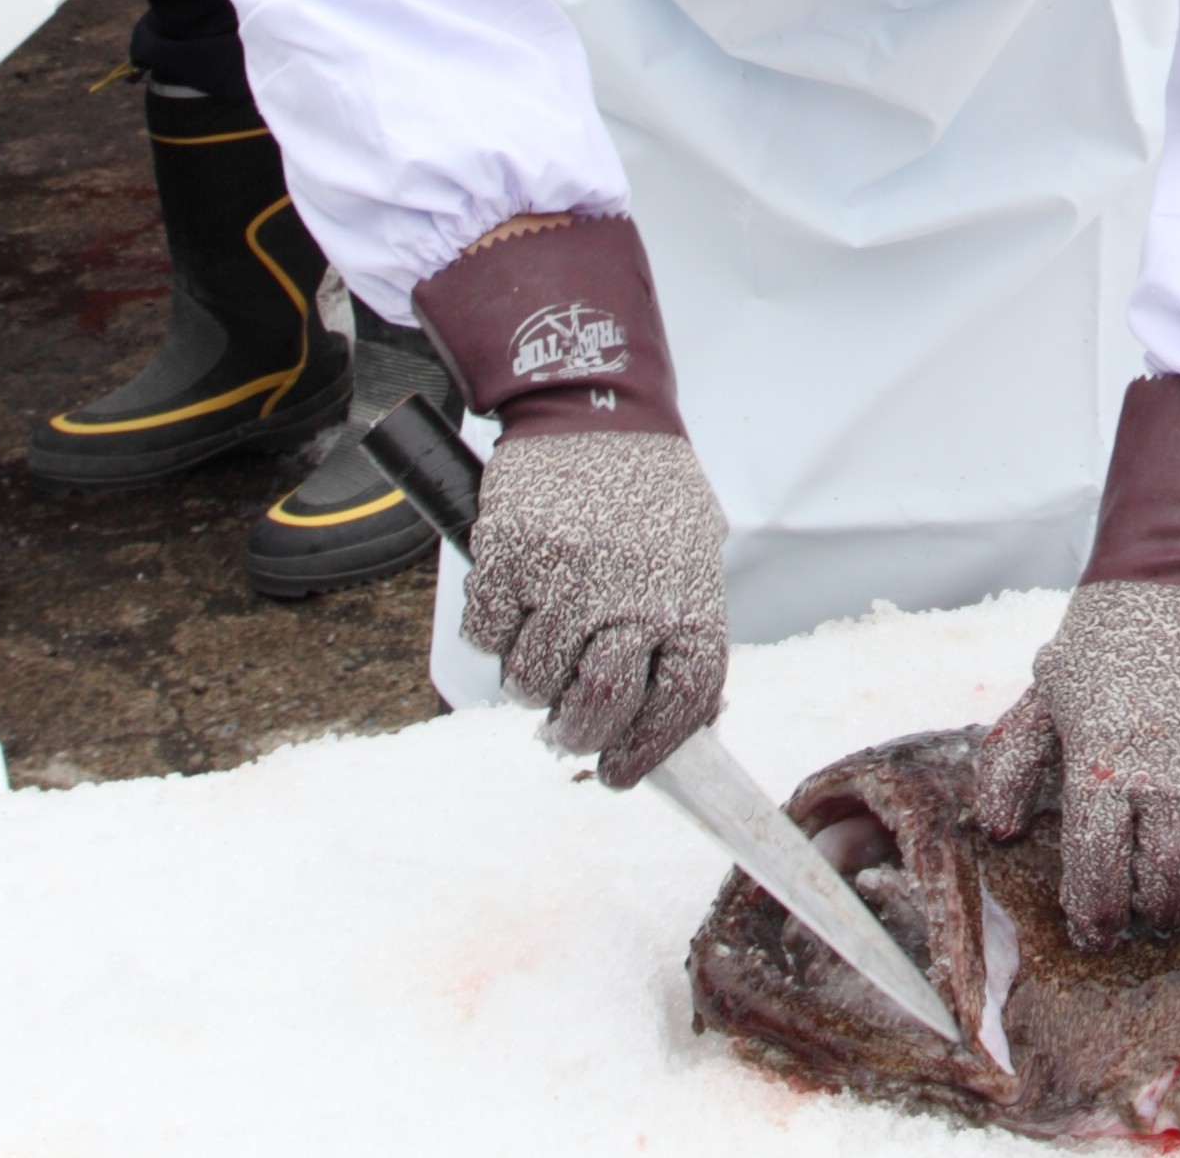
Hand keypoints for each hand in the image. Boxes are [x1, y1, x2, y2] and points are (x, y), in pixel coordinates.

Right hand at [453, 430, 732, 788]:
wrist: (591, 405)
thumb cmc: (647, 490)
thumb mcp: (694, 552)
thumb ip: (688, 630)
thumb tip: (688, 724)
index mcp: (690, 597)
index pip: (682, 703)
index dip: (648, 751)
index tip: (620, 773)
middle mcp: (631, 595)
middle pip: (598, 707)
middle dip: (577, 733)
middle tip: (566, 729)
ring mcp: (565, 578)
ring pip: (531, 683)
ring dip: (530, 681)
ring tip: (541, 647)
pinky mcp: (507, 557)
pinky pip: (485, 637)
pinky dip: (492, 633)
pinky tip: (512, 603)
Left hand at [967, 579, 1179, 946]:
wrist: (1172, 576)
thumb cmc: (1100, 645)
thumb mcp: (1042, 698)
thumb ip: (1010, 766)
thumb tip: (1001, 834)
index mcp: (1101, 766)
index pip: (1100, 873)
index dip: (1099, 918)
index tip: (1101, 935)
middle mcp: (1167, 771)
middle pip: (1170, 880)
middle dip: (1160, 912)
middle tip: (1154, 915)